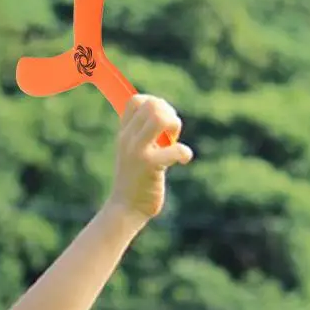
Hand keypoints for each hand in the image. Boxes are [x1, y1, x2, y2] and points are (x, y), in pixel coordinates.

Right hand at [107, 94, 192, 225]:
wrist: (125, 208)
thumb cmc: (135, 181)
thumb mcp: (135, 153)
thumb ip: (145, 135)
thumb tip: (166, 115)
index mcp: (124, 134)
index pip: (135, 101)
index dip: (155, 104)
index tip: (161, 123)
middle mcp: (128, 139)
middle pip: (152, 105)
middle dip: (169, 114)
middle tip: (171, 135)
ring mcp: (137, 152)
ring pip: (160, 118)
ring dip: (175, 126)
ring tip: (174, 144)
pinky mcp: (149, 166)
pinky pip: (174, 150)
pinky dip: (184, 152)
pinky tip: (183, 160)